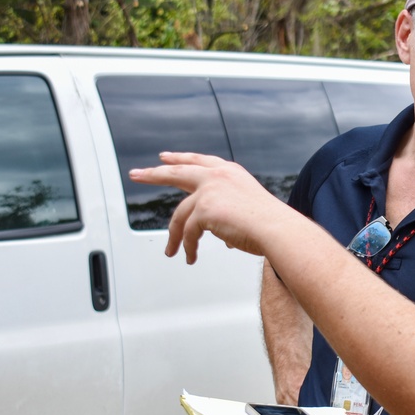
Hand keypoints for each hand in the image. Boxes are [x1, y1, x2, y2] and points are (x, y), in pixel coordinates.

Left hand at [129, 152, 288, 263]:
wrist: (278, 230)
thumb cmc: (272, 224)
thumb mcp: (250, 212)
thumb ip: (231, 217)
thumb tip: (223, 235)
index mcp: (230, 173)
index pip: (199, 161)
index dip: (180, 158)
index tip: (164, 158)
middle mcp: (218, 176)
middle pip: (177, 171)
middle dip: (154, 173)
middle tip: (137, 174)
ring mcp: (209, 190)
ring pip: (180, 213)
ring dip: (174, 235)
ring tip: (171, 250)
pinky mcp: (204, 209)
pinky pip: (189, 232)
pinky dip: (188, 247)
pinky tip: (190, 256)